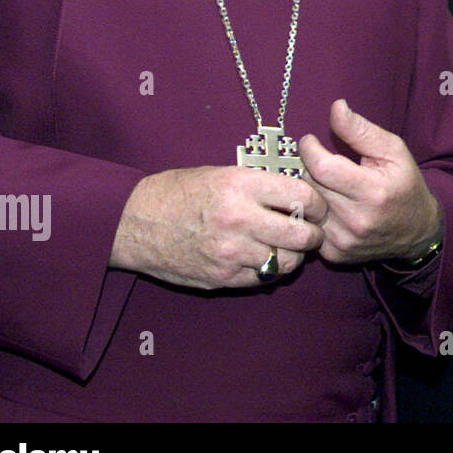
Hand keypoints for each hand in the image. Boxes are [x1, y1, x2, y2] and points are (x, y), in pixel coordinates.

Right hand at [110, 164, 326, 288]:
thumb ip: (261, 184)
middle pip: (302, 235)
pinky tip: (264, 258)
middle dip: (313, 234)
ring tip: (288, 247)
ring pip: (287, 262)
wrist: (134, 223)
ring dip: (294, 256)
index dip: (318, 203)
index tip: (318, 206)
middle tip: (311, 231)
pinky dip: (271, 270)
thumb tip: (299, 193)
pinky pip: (264, 278)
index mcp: (242, 186)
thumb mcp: (222, 173)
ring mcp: (231, 252)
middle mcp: (240, 219)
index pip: (302, 196)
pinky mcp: (222, 277)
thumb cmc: (180, 192)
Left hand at [297, 99, 442, 265]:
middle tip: (325, 163)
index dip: (310, 149)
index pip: (322, 168)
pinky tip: (332, 207)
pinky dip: (316, 213)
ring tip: (330, 184)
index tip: (311, 141)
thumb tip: (336, 107)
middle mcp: (356, 220)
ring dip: (313, 191)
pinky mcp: (335, 254)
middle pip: (311, 185)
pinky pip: (310, 225)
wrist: (418, 232)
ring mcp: (343, 241)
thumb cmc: (405, 185)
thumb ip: (361, 130)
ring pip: (307, 206)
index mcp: (372, 192)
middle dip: (313, 169)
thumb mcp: (393, 151)